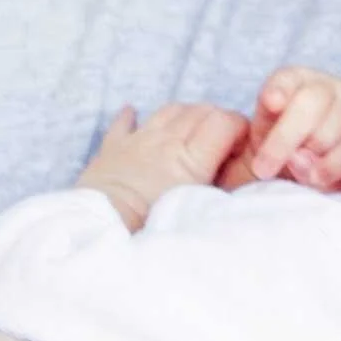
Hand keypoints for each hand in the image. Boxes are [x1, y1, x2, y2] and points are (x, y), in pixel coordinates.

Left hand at [77, 104, 248, 230]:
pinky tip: (134, 113)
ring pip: (170, 109)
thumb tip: (240, 180)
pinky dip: (132, 117)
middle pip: (201, 111)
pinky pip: (123, 123)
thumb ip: (220, 192)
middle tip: (223, 140)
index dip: (239, 127)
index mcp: (190, 158)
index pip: (224, 122)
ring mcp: (138, 141)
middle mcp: (166, 141)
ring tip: (191, 130)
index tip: (243, 144)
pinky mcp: (111, 149)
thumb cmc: (148, 229)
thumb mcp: (195, 213)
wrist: (97, 231)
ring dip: (185, 114)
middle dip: (218, 119)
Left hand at [218, 68, 340, 192]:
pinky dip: (338, 168)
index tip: (271, 103)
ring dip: (311, 160)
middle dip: (284, 140)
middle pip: (310, 102)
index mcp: (298, 81)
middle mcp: (332, 86)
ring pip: (332, 131)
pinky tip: (322, 180)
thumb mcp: (265, 144)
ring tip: (301, 176)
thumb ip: (268, 143)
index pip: (286, 78)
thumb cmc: (289, 156)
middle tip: (264, 170)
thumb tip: (295, 154)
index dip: (278, 89)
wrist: (324, 170)